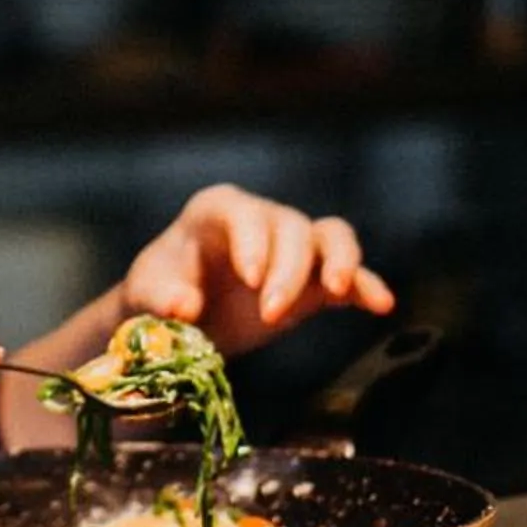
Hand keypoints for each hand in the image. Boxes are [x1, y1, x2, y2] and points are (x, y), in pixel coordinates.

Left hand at [120, 183, 394, 358]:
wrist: (183, 315)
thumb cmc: (162, 290)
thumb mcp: (145, 294)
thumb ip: (159, 298)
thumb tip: (185, 308)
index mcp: (217, 211)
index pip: (242, 213)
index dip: (252, 241)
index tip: (250, 278)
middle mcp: (263, 220)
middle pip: (292, 229)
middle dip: (287, 271)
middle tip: (270, 314)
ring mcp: (295, 247)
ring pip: (332, 236)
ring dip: (339, 263)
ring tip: (336, 291)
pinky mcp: (316, 279)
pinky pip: (350, 272)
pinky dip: (366, 285)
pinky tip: (381, 304)